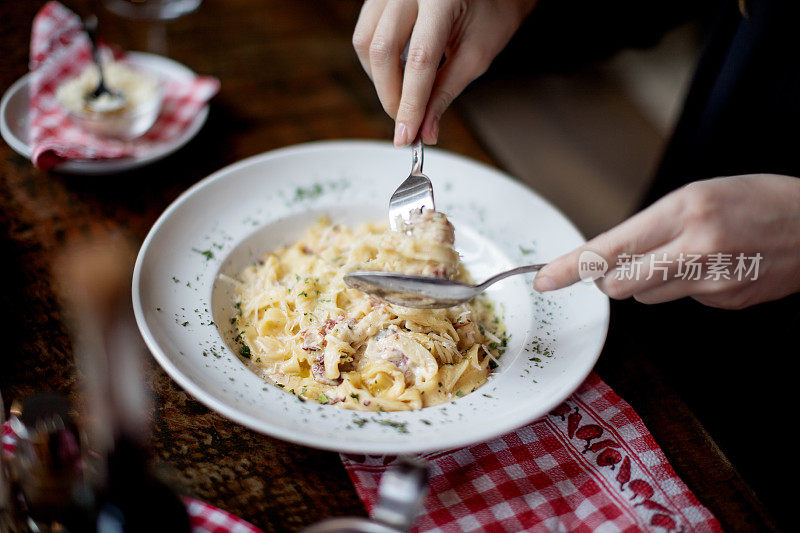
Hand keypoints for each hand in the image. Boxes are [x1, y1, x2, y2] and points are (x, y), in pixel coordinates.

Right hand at [352, 0, 534, 145]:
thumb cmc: (492, 12)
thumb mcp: (476, 55)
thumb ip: (446, 92)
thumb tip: (425, 130)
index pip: (419, 59)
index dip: (410, 104)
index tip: (407, 136)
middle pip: (381, 50)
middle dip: (391, 96)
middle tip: (407, 123)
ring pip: (366, 42)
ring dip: (380, 80)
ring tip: (406, 96)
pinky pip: (366, 34)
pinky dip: (378, 63)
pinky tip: (397, 74)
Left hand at [533, 174, 799, 308]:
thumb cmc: (756, 199)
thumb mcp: (698, 194)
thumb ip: (651, 227)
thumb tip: (607, 260)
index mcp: (684, 211)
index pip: (609, 249)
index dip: (569, 268)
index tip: (543, 279)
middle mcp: (697, 249)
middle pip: (619, 285)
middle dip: (612, 278)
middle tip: (629, 261)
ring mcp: (714, 282)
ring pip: (647, 297)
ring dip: (650, 282)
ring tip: (687, 255)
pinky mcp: (727, 303)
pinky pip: (682, 301)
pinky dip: (684, 287)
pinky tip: (714, 267)